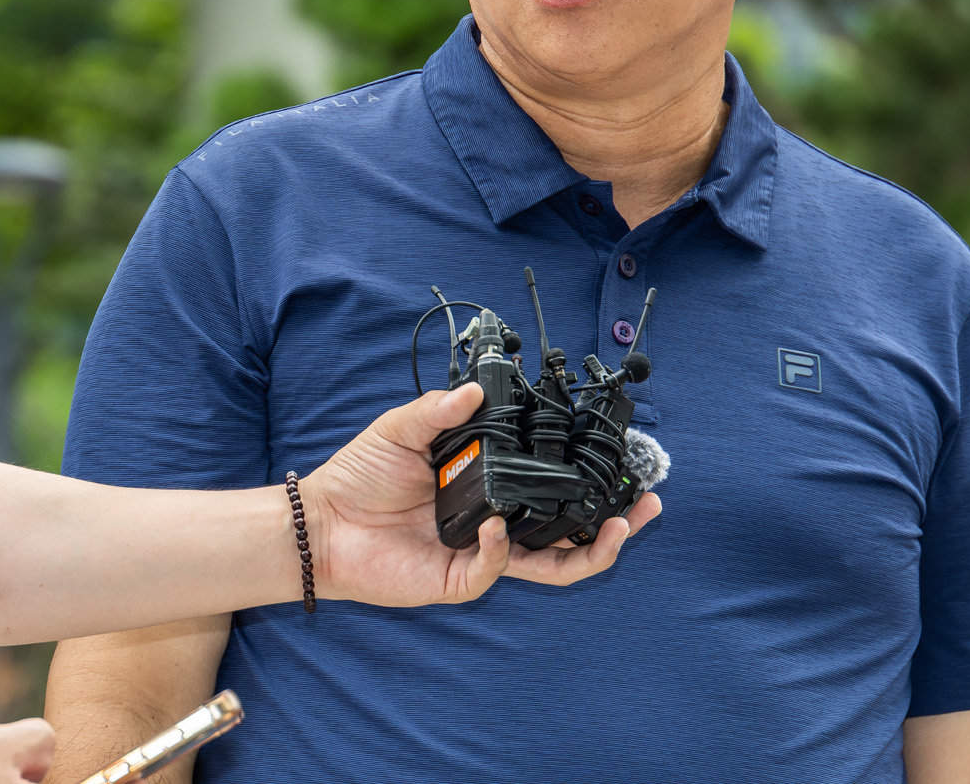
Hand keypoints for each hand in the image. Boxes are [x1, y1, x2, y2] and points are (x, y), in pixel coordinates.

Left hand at [301, 383, 660, 605]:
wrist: (320, 524)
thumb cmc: (359, 478)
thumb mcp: (399, 428)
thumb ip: (438, 409)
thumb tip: (475, 390)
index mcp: (489, 486)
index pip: (549, 485)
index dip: (586, 476)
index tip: (618, 456)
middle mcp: (495, 522)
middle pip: (570, 533)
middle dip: (616, 525)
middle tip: (649, 505)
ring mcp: (481, 553)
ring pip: (552, 565)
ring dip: (591, 551)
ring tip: (620, 528)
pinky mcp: (458, 579)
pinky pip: (496, 569)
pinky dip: (503, 548)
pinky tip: (498, 525)